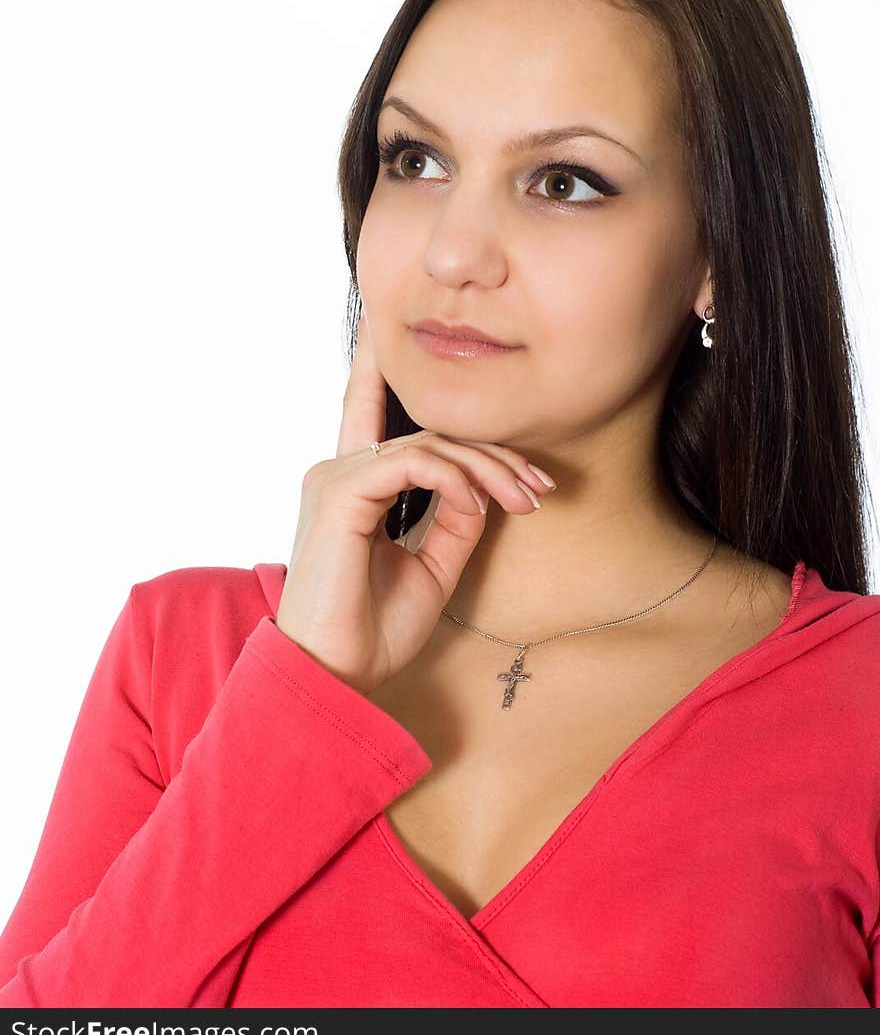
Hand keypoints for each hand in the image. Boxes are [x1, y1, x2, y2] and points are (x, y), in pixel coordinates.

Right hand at [274, 315, 555, 692]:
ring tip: (526, 500)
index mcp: (352, 486)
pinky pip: (412, 462)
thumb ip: (454, 520)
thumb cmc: (372, 630)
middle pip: (427, 432)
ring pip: (427, 443)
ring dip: (487, 468)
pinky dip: (457, 479)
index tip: (425, 357)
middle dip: (491, 453)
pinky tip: (482, 505)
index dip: (388, 370)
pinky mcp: (340, 493)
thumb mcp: (432, 567)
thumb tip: (484, 488)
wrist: (337, 677)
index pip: (371, 411)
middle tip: (539, 486)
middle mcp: (337, 471)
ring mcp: (334, 478)